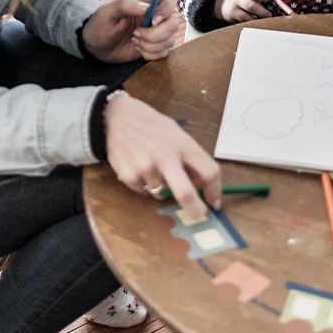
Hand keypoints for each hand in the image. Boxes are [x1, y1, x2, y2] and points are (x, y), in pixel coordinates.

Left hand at [82, 0, 182, 62]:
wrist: (95, 45)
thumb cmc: (100, 24)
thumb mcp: (106, 11)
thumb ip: (125, 4)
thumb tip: (147, 8)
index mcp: (147, 2)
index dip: (168, 7)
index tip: (152, 20)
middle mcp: (157, 16)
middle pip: (175, 22)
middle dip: (155, 34)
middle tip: (136, 34)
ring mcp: (158, 32)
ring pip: (170, 40)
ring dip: (150, 46)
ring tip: (134, 41)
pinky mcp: (156, 47)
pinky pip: (164, 53)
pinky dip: (150, 55)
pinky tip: (138, 49)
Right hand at [104, 91, 221, 220]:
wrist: (118, 117)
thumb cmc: (153, 126)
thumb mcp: (177, 134)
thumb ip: (189, 158)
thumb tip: (200, 184)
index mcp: (183, 144)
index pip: (209, 171)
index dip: (215, 190)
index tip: (214, 202)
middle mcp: (165, 156)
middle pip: (186, 193)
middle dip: (195, 210)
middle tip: (198, 215)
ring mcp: (146, 168)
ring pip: (162, 193)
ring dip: (162, 187)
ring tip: (154, 166)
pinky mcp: (128, 176)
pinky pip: (144, 192)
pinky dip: (145, 185)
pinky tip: (140, 166)